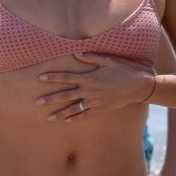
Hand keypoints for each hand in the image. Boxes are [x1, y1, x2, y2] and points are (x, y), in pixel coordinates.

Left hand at [36, 52, 154, 121]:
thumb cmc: (124, 69)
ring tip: (48, 118)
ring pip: (74, 108)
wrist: (139, 86)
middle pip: (66, 95)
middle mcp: (89, 91)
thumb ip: (91, 57)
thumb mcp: (109, 59)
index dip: (53, 77)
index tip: (40, 78)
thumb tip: (76, 53)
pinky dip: (75, 119)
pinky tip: (66, 122)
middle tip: (36, 102)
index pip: (67, 77)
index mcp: (89, 77)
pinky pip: (85, 115)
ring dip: (60, 113)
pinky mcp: (100, 109)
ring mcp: (95, 102)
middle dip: (50, 99)